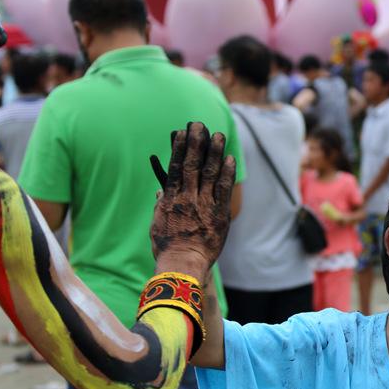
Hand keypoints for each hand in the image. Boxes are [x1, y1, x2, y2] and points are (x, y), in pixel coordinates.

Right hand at [149, 122, 236, 281]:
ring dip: (215, 152)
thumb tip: (161, 191)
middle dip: (197, 143)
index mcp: (170, 199)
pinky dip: (228, 173)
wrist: (183, 264)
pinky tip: (230, 159)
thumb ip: (161, 204)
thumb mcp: (158, 223)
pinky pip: (224, 189)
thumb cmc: (167, 247)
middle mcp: (187, 198)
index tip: (182, 133)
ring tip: (219, 135)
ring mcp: (204, 205)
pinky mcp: (219, 214)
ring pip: (210, 173)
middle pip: (192, 164)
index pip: (174, 167)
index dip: (179, 148)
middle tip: (200, 124)